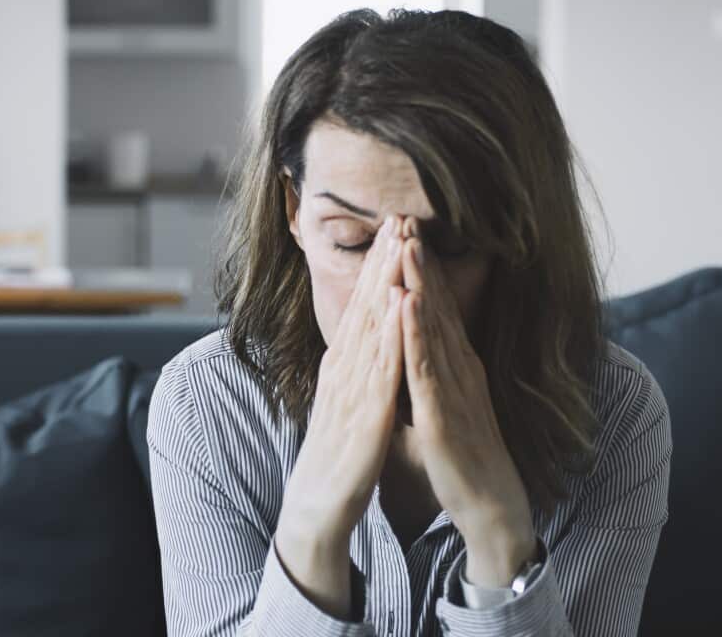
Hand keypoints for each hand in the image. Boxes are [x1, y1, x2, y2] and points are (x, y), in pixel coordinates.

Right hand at [276, 215, 406, 617]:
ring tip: (400, 245)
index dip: (380, 266)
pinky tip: (403, 308)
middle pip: (367, 306)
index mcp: (346, 366)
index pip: (365, 306)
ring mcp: (353, 391)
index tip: (395, 227)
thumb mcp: (351, 399)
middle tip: (398, 215)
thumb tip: (368, 336)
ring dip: (386, 284)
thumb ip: (359, 367)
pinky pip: (381, 372)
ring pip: (372, 328)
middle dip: (383, 260)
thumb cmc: (340, 453)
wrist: (319, 507)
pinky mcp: (365, 417)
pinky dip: (392, 336)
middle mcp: (345, 370)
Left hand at [398, 217, 537, 587]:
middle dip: (419, 260)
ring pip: (432, 327)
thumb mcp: (441, 408)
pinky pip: (426, 368)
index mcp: (456, 367)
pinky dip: (416, 333)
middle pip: (436, 305)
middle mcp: (460, 368)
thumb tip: (409, 357)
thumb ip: (428, 379)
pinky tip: (406, 304)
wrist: (491, 506)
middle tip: (405, 215)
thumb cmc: (463, 459)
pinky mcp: (442, 414)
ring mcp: (453, 388)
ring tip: (404, 243)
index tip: (405, 232)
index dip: (421, 270)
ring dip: (418, 283)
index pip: (436, 309)